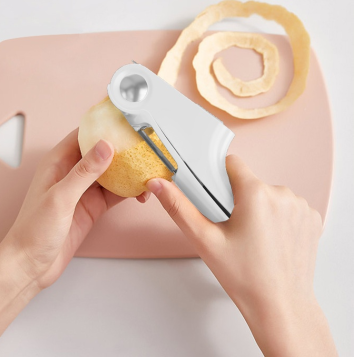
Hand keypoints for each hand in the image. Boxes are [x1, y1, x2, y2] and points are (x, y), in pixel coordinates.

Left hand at [2, 128, 148, 289]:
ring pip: (112, 172)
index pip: (84, 135)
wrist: (31, 264)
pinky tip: (139, 192)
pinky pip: (115, 192)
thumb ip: (84, 172)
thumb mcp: (60, 197)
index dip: (103, 127)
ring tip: (146, 171)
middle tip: (143, 148)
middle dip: (122, 150)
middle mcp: (72, 172)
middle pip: (102, 152)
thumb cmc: (33, 230)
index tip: (124, 123)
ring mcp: (84, 190)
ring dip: (128, 172)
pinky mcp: (93, 205)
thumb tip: (105, 147)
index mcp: (58, 162)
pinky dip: (128, 191)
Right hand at [146, 154, 336, 356]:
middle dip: (238, 197)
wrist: (280, 306)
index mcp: (255, 194)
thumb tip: (159, 184)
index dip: (219, 177)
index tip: (216, 196)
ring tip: (253, 235)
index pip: (232, 163)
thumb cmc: (245, 277)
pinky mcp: (311, 218)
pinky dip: (278, 216)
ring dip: (259, 206)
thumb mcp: (204, 240)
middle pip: (250, 181)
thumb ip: (178, 207)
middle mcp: (282, 194)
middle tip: (232, 226)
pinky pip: (287, 206)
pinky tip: (271, 238)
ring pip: (269, 193)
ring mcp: (300, 206)